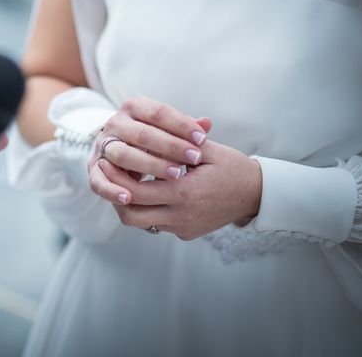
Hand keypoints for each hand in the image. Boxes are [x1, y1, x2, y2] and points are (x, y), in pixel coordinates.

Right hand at [87, 96, 210, 203]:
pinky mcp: (93, 169)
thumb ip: (186, 129)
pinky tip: (129, 198)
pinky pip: (99, 180)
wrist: (119, 148)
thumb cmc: (153, 140)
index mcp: (133, 107)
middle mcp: (114, 123)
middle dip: (170, 146)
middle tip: (194, 158)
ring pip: (123, 155)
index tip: (202, 139)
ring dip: (149, 166)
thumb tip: (207, 123)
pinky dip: (111, 190)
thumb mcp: (168, 130)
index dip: (181, 125)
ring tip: (176, 176)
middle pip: (142, 134)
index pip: (158, 112)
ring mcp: (102, 146)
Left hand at [93, 140, 262, 239]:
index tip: (105, 161)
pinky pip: (155, 223)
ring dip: (127, 204)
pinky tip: (143, 189)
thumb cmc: (232, 167)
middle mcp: (181, 215)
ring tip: (123, 182)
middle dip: (114, 193)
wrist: (256, 195)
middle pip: (130, 213)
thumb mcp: (207, 150)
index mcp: (185, 192)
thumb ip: (176, 142)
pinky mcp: (184, 233)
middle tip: (106, 173)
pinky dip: (145, 209)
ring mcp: (182, 227)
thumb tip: (146, 129)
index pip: (135, 191)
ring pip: (139, 222)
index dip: (115, 177)